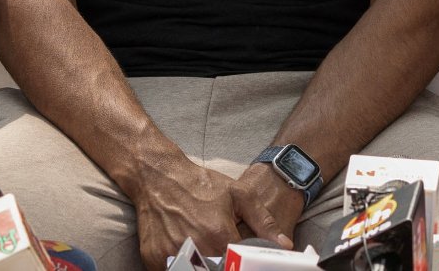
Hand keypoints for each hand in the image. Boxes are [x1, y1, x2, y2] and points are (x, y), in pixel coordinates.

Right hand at [131, 156, 292, 270]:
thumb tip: (286, 245)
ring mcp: (171, 254)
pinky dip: (181, 267)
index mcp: (218, 233)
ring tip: (206, 250)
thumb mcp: (238, 194)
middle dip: (224, 266)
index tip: (243, 261)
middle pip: (216, 270)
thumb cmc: (200, 183)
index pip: (239, 266)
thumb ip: (263, 221)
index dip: (243, 265)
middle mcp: (194, 247)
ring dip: (201, 266)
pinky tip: (187, 255)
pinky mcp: (153, 258)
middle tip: (224, 255)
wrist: (158, 176)